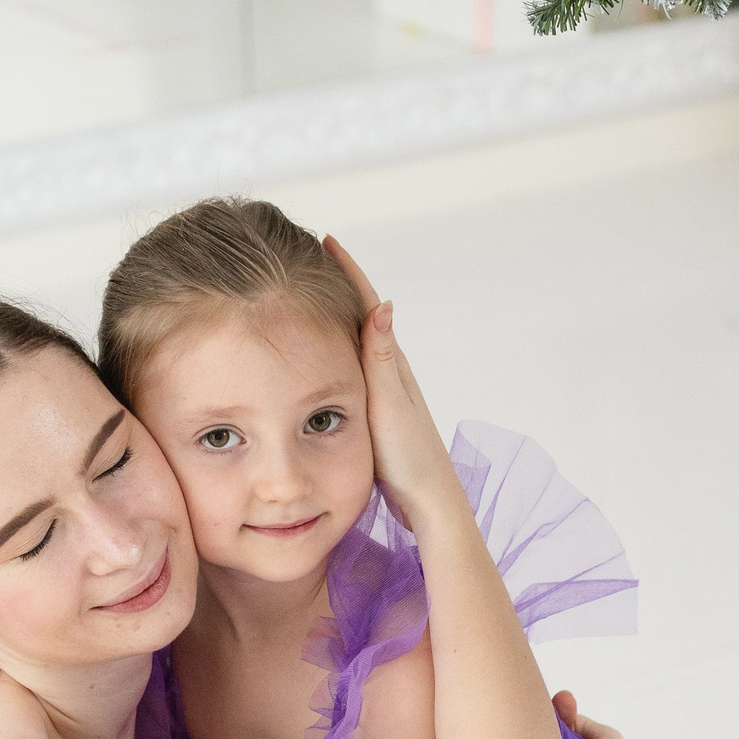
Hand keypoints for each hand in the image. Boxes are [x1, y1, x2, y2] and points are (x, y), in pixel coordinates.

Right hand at [324, 235, 461, 533]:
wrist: (428, 499)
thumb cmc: (409, 457)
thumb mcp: (389, 404)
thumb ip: (382, 359)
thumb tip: (383, 304)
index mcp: (393, 364)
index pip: (368, 304)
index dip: (348, 271)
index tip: (326, 239)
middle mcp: (393, 371)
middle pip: (363, 313)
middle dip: (340, 282)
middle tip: (311, 256)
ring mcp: (387, 389)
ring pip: (358, 340)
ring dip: (338, 314)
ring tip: (311, 294)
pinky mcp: (379, 409)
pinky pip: (354, 365)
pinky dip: (338, 347)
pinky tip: (325, 355)